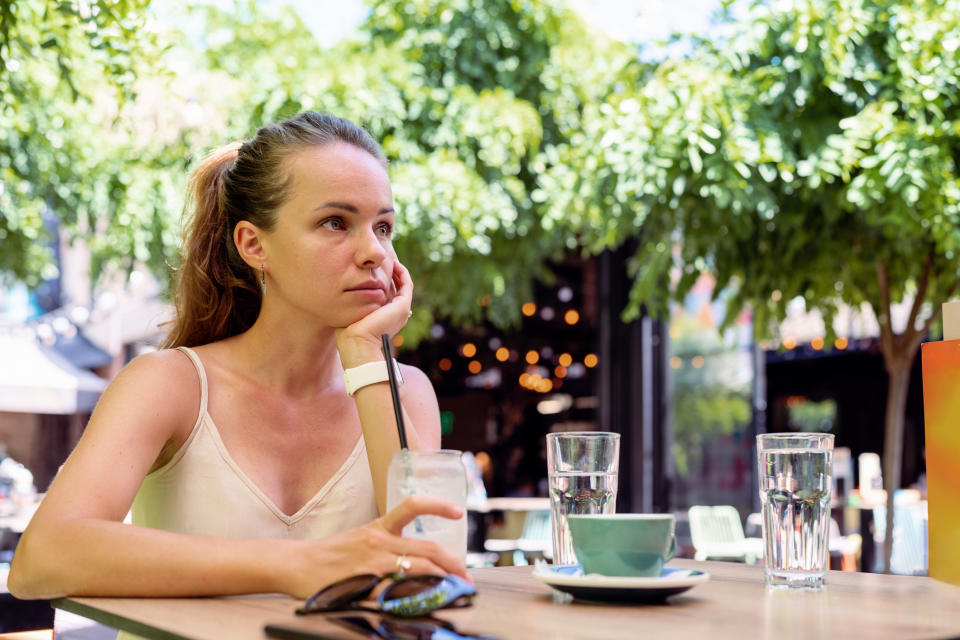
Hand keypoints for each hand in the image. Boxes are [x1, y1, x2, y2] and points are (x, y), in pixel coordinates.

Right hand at [286, 495, 469, 598]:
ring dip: (444, 580)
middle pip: (428, 548)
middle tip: (466, 576)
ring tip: (456, 590)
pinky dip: (416, 598)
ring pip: (420, 569)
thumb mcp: (362, 537)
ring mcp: (374, 564)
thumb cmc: (330, 553)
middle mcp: (380, 542)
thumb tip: (416, 557)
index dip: (438, 505)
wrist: (298, 563)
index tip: (458, 511)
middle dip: (454, 563)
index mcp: (380, 527)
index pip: (413, 506)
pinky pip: (398, 592)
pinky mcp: (366, 585)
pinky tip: (428, 603)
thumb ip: (388, 544)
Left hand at [335, 259, 412, 367]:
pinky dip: (402, 273)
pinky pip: (407, 285)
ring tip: (389, 259)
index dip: (381, 282)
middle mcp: (395, 314)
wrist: (357, 343)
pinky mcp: (402, 306)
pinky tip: (393, 263)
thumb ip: (350, 304)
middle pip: (396, 289)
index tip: (371, 270)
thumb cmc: (348, 335)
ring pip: (403, 286)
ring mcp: (401, 310)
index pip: (387, 296)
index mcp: (384, 318)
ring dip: (398, 271)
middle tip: (382, 262)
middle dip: (390, 274)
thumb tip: (340, 294)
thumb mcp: (349, 315)